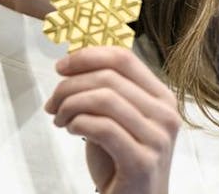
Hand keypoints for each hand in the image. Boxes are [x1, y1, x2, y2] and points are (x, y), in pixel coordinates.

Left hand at [44, 46, 181, 193]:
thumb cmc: (122, 162)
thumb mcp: (116, 118)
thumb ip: (106, 91)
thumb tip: (74, 61)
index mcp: (162, 97)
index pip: (124, 59)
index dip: (88, 56)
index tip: (62, 67)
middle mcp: (165, 114)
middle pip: (109, 77)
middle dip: (70, 85)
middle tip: (53, 102)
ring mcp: (157, 139)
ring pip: (105, 99)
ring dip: (70, 105)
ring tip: (59, 119)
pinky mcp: (142, 162)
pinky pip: (103, 128)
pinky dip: (78, 123)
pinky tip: (71, 130)